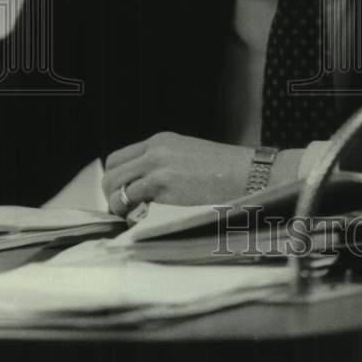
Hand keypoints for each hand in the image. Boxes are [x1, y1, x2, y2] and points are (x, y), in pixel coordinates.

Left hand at [102, 131, 253, 213]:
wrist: (250, 174)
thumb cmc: (226, 171)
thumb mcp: (189, 156)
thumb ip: (163, 166)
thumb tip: (141, 191)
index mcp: (161, 141)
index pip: (118, 158)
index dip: (115, 180)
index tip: (122, 197)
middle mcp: (155, 149)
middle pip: (111, 172)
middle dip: (111, 195)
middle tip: (123, 212)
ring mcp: (158, 166)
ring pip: (116, 187)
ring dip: (119, 206)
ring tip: (133, 219)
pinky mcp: (164, 184)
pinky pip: (132, 201)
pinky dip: (131, 214)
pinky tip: (145, 221)